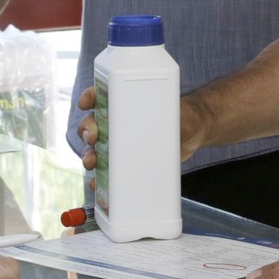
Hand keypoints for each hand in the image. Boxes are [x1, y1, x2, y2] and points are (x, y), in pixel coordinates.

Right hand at [75, 85, 209, 169]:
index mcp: (125, 103)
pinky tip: (98, 183)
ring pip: (95, 148)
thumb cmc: (184, 115)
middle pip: (92, 124)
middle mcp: (117, 122)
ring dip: (89, 155)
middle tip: (93, 137)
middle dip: (87, 130)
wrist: (192, 133)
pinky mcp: (126, 162)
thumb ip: (177, 122)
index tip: (85, 104)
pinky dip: (100, 177)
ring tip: (92, 162)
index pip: (100, 95)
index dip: (89, 98)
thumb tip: (178, 132)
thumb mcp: (181, 115)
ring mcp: (120, 143)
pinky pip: (107, 170)